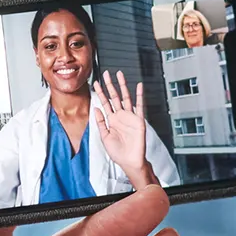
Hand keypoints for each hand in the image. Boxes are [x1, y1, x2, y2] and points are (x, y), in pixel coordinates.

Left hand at [92, 70, 155, 186]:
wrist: (129, 162)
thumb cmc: (118, 152)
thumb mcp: (104, 137)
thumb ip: (100, 122)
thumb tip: (95, 109)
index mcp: (112, 120)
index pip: (105, 103)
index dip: (100, 93)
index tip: (95, 83)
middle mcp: (121, 116)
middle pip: (114, 97)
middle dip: (110, 85)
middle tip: (106, 74)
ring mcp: (130, 117)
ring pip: (126, 98)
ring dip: (123, 86)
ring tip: (119, 75)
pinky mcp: (139, 121)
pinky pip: (140, 106)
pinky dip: (140, 96)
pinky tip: (139, 87)